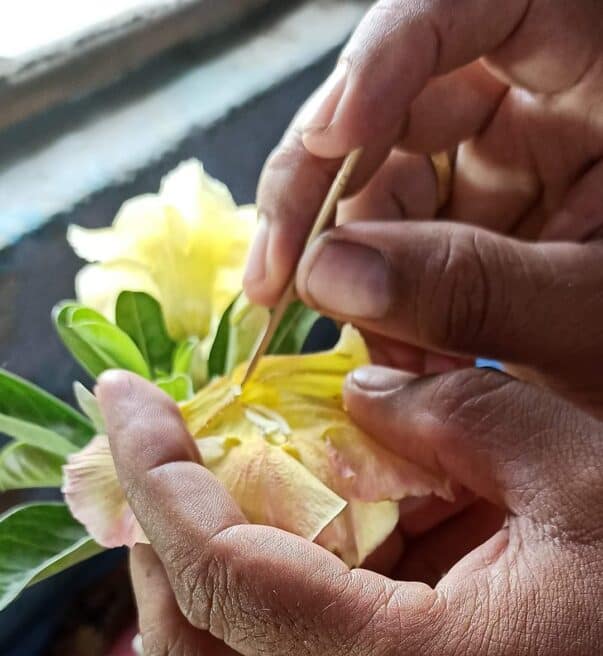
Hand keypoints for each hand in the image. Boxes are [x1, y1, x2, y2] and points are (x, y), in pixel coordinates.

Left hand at [97, 368, 602, 655]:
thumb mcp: (583, 479)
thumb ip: (458, 418)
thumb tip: (363, 392)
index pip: (223, 576)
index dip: (158, 480)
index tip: (125, 402)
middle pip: (194, 650)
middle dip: (159, 539)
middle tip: (166, 445)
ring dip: (217, 572)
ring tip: (244, 476)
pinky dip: (282, 604)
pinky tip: (332, 535)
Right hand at [244, 0, 602, 412]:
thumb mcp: (588, 310)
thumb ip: (471, 287)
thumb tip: (328, 276)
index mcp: (598, 56)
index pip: (472, 2)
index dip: (386, 57)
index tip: (330, 142)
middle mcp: (543, 85)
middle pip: (397, 92)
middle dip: (324, 191)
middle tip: (278, 283)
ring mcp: (509, 145)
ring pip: (385, 168)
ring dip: (350, 261)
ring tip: (356, 345)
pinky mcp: (486, 204)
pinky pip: (405, 225)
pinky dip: (382, 289)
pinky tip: (385, 346)